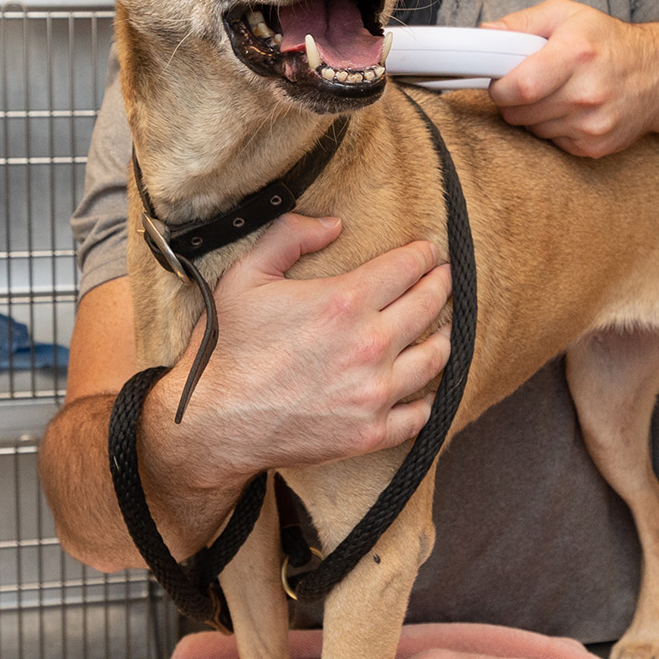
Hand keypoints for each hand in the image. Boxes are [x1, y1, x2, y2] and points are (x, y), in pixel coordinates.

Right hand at [148, 213, 452, 500]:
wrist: (213, 422)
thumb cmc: (228, 348)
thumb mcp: (246, 275)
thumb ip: (289, 236)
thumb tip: (333, 225)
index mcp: (345, 301)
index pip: (407, 268)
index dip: (423, 254)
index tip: (429, 251)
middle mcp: (370, 345)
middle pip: (429, 306)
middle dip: (441, 286)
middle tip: (446, 279)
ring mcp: (375, 392)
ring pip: (434, 359)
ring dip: (444, 338)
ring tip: (445, 329)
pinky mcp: (371, 432)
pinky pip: (419, 414)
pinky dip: (428, 398)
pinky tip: (426, 388)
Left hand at [483, 0, 658, 156]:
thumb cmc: (608, 42)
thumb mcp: (567, 15)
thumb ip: (523, 22)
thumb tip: (486, 34)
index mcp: (577, 54)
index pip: (521, 86)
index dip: (499, 87)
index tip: (498, 80)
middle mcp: (587, 92)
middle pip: (520, 112)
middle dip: (511, 100)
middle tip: (525, 83)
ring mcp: (593, 124)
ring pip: (532, 129)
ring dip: (531, 114)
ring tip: (552, 93)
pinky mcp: (595, 146)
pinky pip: (551, 142)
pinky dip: (551, 128)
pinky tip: (569, 109)